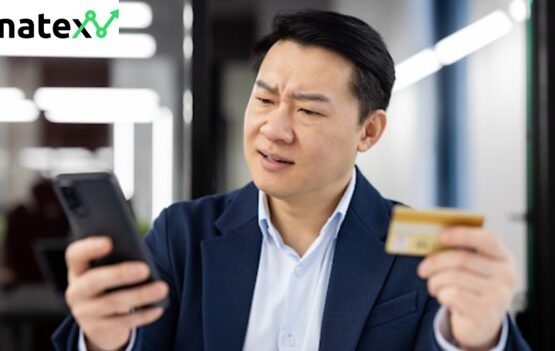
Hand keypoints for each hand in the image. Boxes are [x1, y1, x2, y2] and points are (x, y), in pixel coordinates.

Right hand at [65, 236, 168, 350]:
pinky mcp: (96, 329)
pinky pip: (122, 322)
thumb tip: (142, 259)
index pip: (75, 255)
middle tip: (145, 269)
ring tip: (162, 288)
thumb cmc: (111, 285)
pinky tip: (158, 308)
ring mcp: (84, 312)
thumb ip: (118, 260)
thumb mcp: (108, 271)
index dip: (90, 247)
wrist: (101, 323)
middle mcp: (76, 291)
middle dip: (120, 274)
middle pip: (94, 280)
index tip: (109, 242)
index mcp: (78, 269)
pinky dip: (143, 315)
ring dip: (140, 295)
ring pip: (113, 302)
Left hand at [417, 227, 515, 349]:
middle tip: (422, 270)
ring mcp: (499, 296)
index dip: (463, 234)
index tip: (441, 235)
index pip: (488, 239)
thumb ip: (461, 253)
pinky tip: (444, 298)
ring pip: (454, 278)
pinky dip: (441, 295)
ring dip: (435, 281)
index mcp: (504, 258)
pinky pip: (452, 295)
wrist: (480, 323)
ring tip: (433, 286)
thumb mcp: (473, 269)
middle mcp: (506, 276)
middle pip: (462, 259)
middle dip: (435, 263)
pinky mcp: (486, 313)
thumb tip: (434, 241)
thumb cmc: (471, 288)